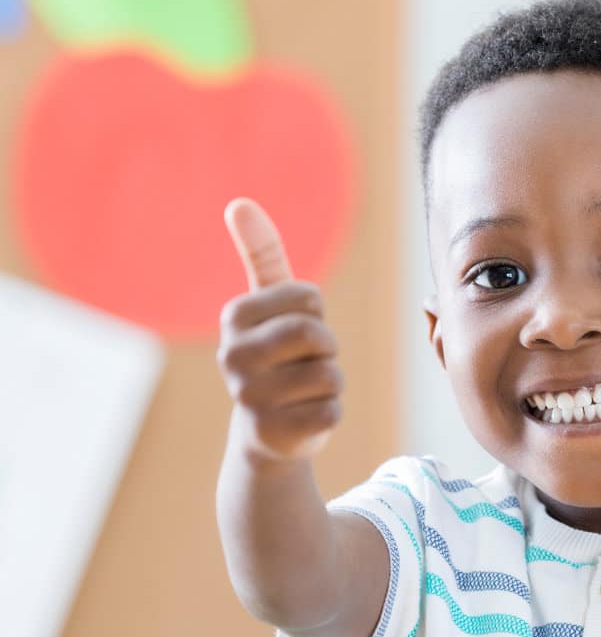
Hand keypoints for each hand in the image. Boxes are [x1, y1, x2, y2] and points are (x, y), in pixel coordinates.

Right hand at [217, 198, 341, 461]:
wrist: (266, 429)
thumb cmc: (277, 354)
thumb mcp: (270, 304)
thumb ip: (262, 254)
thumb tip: (239, 203)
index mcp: (234, 317)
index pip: (309, 298)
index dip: (314, 315)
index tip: (293, 331)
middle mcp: (232, 356)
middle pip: (317, 335)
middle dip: (325, 348)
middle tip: (303, 362)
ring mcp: (250, 397)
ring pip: (329, 374)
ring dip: (329, 382)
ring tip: (302, 390)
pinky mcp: (275, 433)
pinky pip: (332, 409)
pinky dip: (330, 412)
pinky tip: (302, 417)